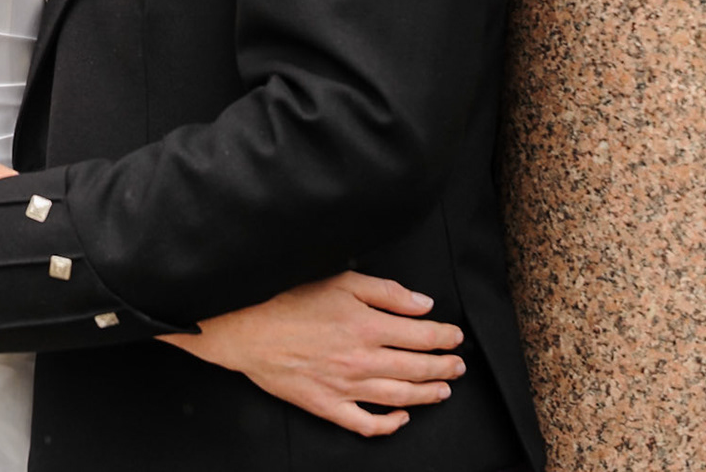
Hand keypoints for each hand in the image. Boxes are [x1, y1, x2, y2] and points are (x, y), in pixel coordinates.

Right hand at [159, 273, 464, 437]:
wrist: (248, 329)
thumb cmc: (290, 301)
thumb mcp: (341, 281)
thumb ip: (386, 292)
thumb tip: (422, 305)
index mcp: (368, 326)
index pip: (421, 336)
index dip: (444, 337)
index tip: (455, 337)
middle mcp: (362, 360)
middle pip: (417, 368)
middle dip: (444, 367)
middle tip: (457, 366)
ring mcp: (345, 387)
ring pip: (399, 398)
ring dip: (426, 395)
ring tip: (442, 391)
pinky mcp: (327, 405)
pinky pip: (364, 423)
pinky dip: (387, 425)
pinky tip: (400, 418)